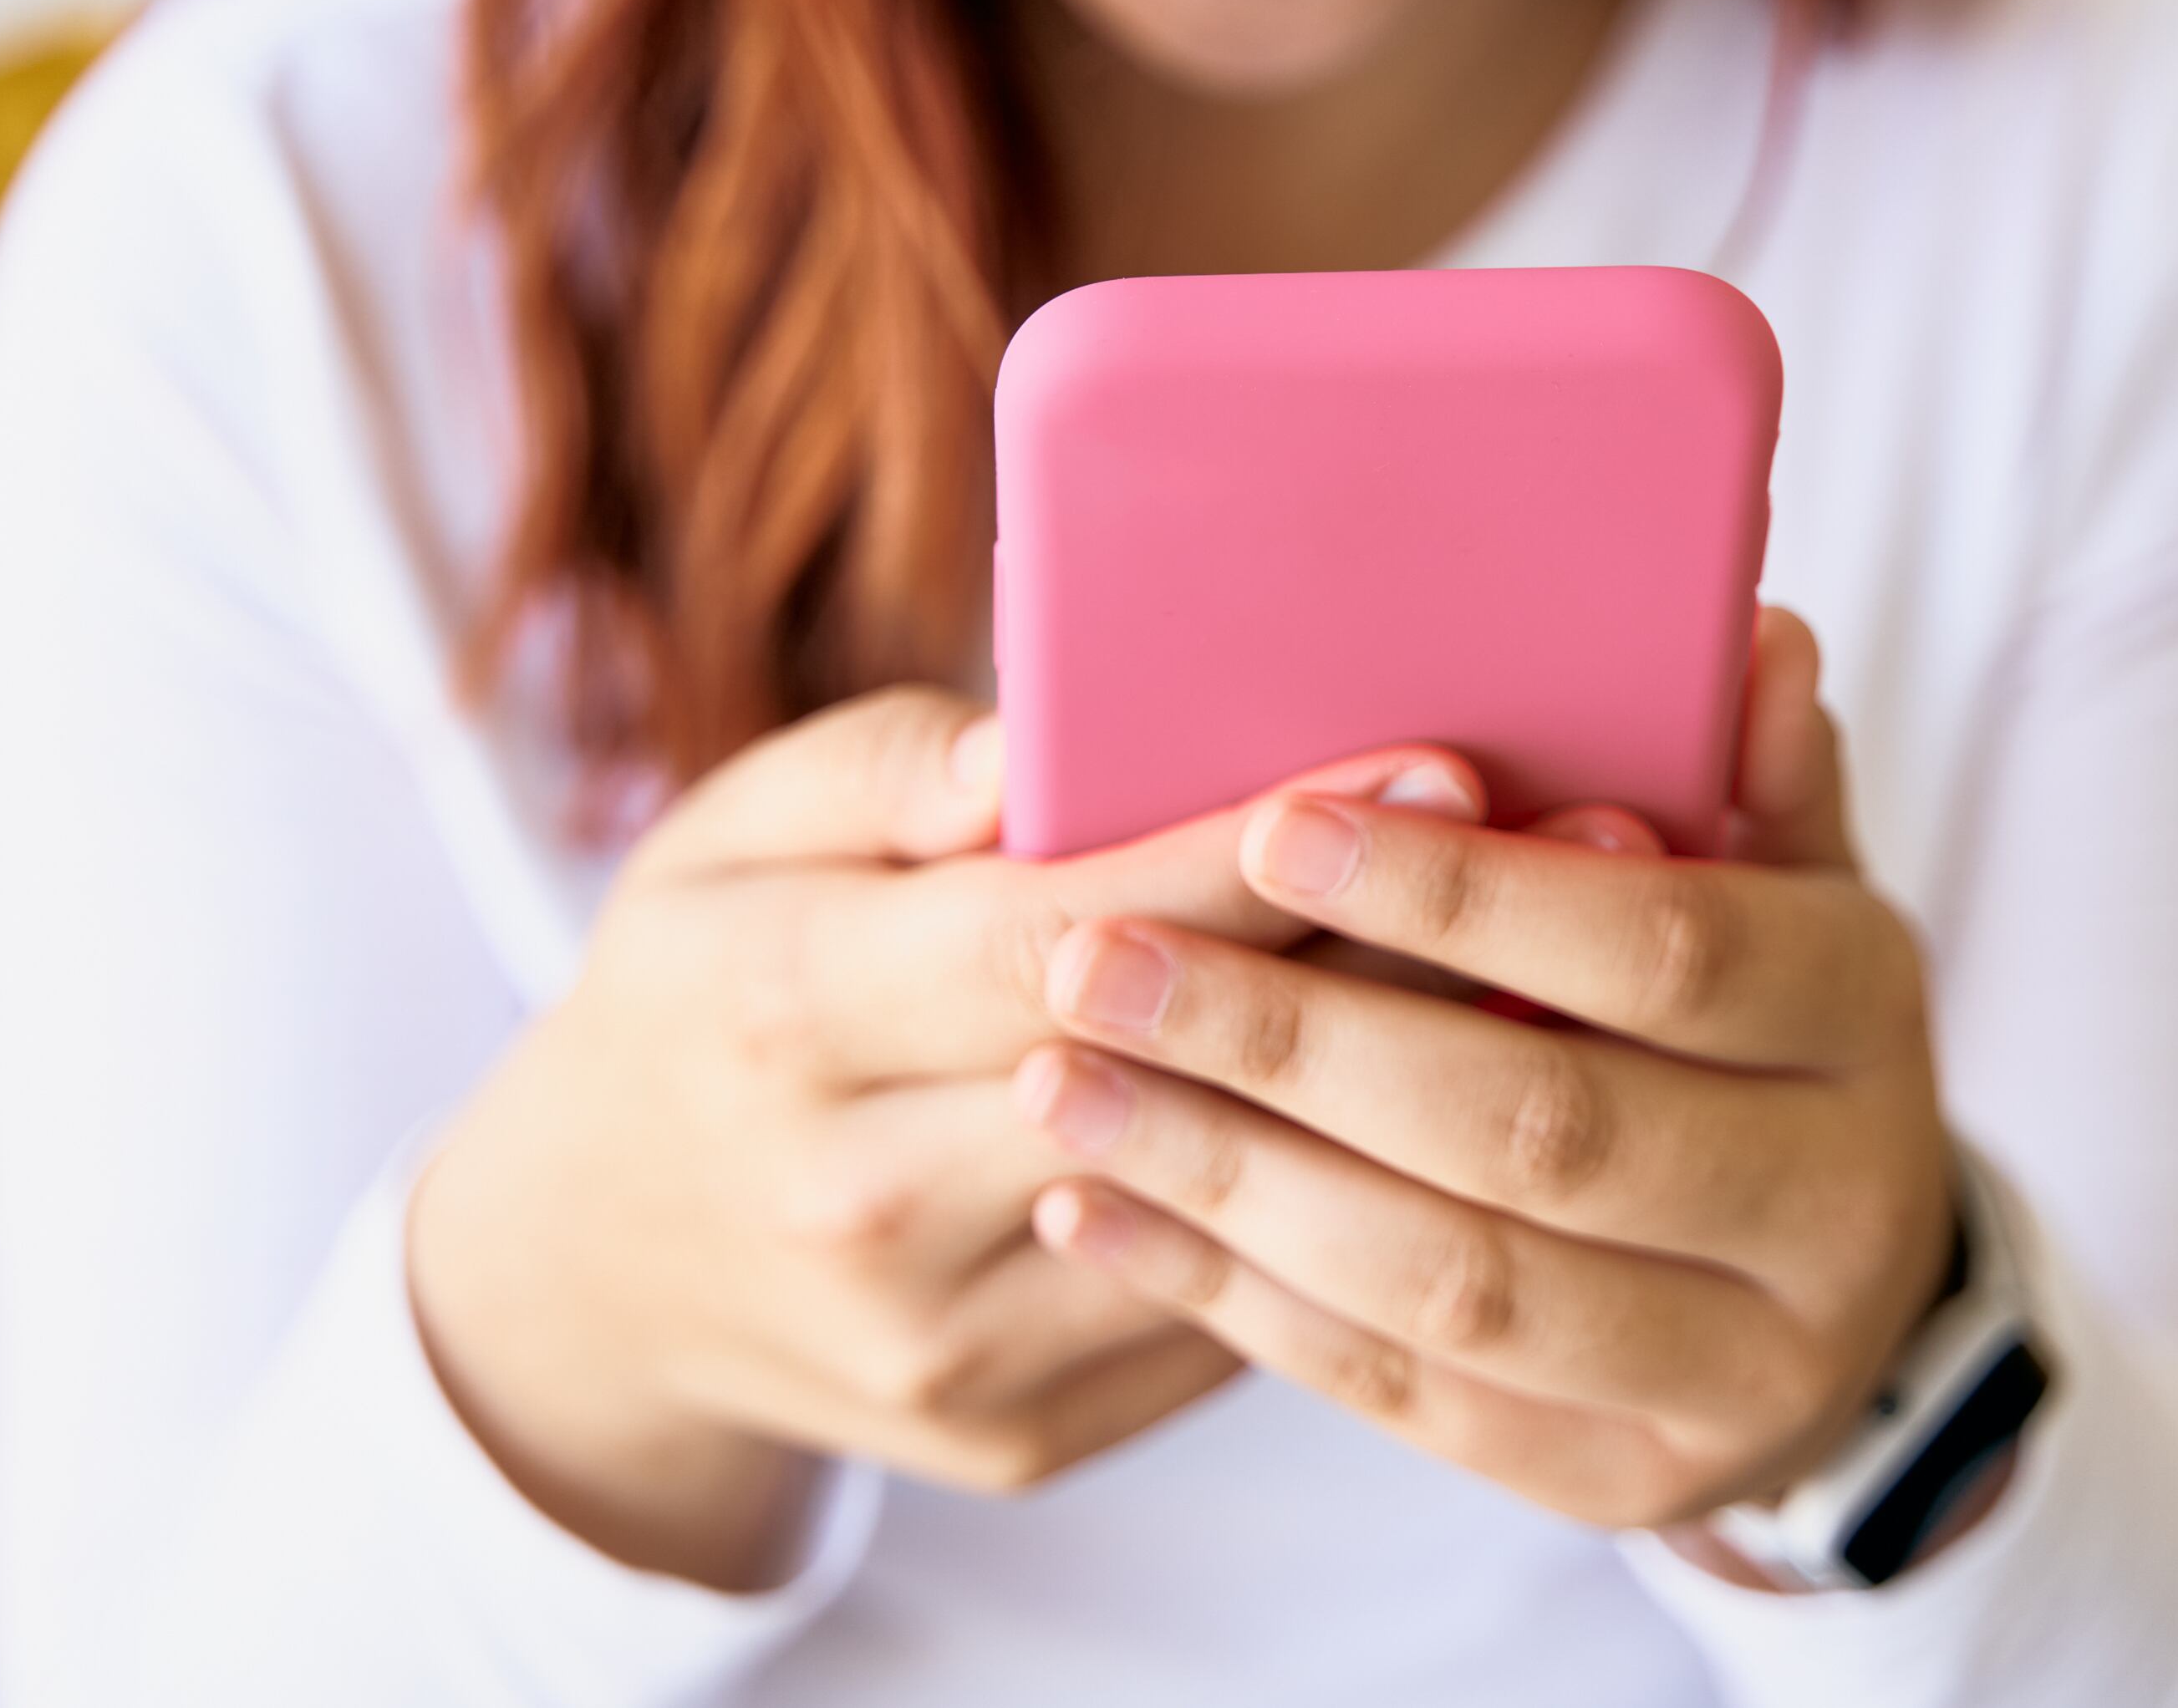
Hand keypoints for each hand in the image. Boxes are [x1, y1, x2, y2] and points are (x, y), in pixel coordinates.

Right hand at [407, 685, 1483, 1590]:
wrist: (604, 1269)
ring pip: (1227, 1211)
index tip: (1428, 755)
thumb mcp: (730, 838)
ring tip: (1563, 973)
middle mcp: (856, 1198)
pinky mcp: (1015, 1430)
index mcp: (779, 1014)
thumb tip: (1041, 747)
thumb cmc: (700, 995)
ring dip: (1404, 1093)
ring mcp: (942, 1343)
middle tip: (1573, 852)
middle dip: (1383, 952)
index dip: (1249, 848)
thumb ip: (890, 774)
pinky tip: (1455, 1118)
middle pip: (1171, 1067)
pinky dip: (1342, 1212)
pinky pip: (1221, 1318)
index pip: (1054, 926)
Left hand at [1012, 610, 1963, 1556]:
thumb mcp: (1782, 880)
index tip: (1272, 828)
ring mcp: (1735, 1372)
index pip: (1660, 949)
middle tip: (1091, 963)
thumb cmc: (1758, 1024)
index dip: (1463, 896)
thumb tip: (1749, 637)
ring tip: (1062, 1081)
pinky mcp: (1619, 1480)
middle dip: (1293, 1042)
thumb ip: (1747, 773)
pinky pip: (1404, 1393)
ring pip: (1453, 1282)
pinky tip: (1101, 1206)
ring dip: (1230, 1178)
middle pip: (1538, 1130)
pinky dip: (1235, 1298)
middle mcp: (1831, 1210)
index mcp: (1863, 1016)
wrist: (1837, 1295)